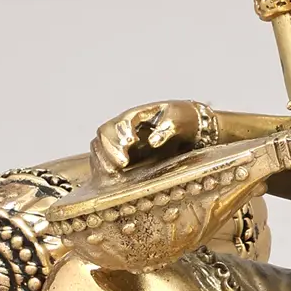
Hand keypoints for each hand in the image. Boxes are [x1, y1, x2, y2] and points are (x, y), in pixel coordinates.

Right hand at [92, 100, 211, 175]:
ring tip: (114, 172)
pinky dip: (104, 166)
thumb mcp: (178, 120)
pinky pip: (105, 159)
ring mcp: (122, 140)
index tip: (130, 145)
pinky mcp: (124, 154)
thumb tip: (153, 141)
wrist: (190, 125)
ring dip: (104, 159)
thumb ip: (166, 129)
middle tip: (123, 164)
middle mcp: (124, 127)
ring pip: (100, 146)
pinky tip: (111, 175)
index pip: (118, 123)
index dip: (120, 134)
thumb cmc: (183, 119)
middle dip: (110, 149)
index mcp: (136, 116)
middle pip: (104, 134)